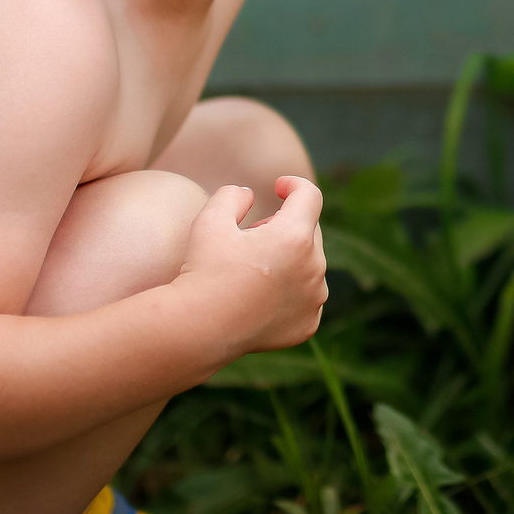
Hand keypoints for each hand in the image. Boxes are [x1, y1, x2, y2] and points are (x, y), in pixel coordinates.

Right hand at [170, 175, 328, 356]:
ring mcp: (314, 298)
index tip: (278, 187)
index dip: (293, 185)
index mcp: (295, 237)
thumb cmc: (204, 271)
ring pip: (309, 265)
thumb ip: (232, 195)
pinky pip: (307, 297)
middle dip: (285, 226)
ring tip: (254, 269)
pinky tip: (261, 296)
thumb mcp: (210, 220)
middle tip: (252, 237)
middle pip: (309, 231)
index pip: (309, 195)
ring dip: (290, 259)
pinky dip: (291, 291)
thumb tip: (248, 194)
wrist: (199, 328)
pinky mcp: (308, 324)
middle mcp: (313, 267)